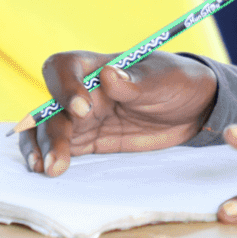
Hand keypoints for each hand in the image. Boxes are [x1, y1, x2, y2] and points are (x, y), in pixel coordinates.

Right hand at [18, 51, 217, 175]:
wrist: (194, 108)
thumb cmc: (178, 82)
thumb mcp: (164, 79)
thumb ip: (135, 82)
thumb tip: (106, 75)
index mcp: (99, 66)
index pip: (65, 67)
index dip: (65, 86)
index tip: (81, 109)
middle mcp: (84, 92)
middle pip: (51, 106)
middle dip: (50, 132)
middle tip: (57, 158)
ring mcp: (85, 118)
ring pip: (49, 129)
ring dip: (42, 148)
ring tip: (46, 169)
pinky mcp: (91, 141)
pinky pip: (63, 148)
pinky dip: (50, 157)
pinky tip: (46, 171)